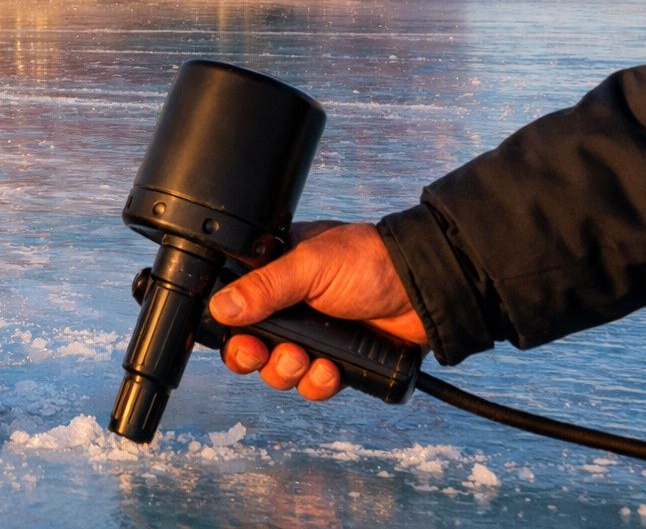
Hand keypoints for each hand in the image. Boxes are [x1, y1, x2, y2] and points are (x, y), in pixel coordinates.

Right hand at [207, 222, 427, 400]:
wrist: (424, 291)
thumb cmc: (370, 261)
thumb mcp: (309, 266)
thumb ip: (263, 288)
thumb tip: (221, 307)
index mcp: (276, 274)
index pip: (236, 304)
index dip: (231, 325)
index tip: (236, 335)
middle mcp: (290, 307)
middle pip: (251, 344)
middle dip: (254, 355)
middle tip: (263, 352)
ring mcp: (315, 336)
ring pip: (279, 369)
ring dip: (286, 370)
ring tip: (306, 358)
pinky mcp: (339, 361)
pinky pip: (313, 384)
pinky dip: (317, 383)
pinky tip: (330, 371)